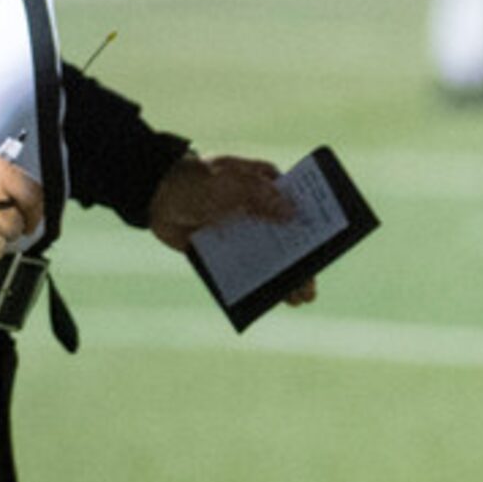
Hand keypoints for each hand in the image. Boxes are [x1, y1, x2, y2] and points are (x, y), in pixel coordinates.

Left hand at [149, 153, 315, 303]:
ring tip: (297, 299)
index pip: (298, 204)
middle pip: (287, 237)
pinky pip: (244, 268)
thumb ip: (260, 197)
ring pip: (268, 256)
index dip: (314, 224)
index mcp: (265, 185)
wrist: (154, 197)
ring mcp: (242, 231)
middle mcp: (258, 210)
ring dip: (283, 277)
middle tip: (311, 286)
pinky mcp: (224, 250)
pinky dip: (255, 283)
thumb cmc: (196, 182)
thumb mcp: (229, 184)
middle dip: (302, 261)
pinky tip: (267, 299)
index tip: (328, 245)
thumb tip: (293, 214)